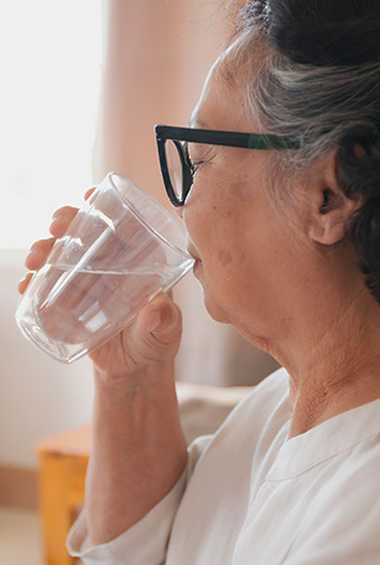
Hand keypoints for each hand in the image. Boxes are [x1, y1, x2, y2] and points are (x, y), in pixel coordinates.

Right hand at [19, 188, 182, 377]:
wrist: (134, 369)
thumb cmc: (157, 341)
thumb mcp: (165, 330)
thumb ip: (163, 321)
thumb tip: (153, 311)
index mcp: (140, 260)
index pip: (124, 224)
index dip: (106, 206)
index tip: (89, 195)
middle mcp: (112, 263)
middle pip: (87, 230)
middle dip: (66, 221)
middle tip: (56, 228)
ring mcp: (87, 279)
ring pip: (63, 252)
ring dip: (44, 248)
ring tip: (35, 259)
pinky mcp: (69, 299)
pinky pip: (48, 283)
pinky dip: (34, 280)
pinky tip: (27, 284)